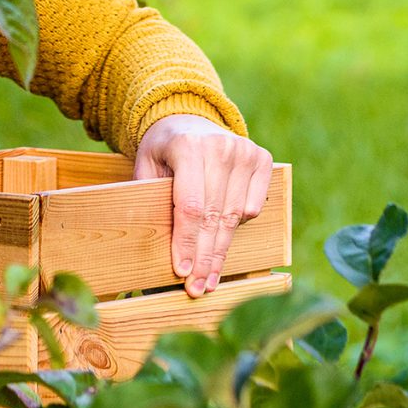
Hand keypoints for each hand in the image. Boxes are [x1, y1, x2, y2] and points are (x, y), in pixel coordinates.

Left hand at [134, 114, 271, 297]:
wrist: (189, 118)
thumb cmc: (164, 150)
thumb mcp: (146, 166)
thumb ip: (149, 197)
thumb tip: (153, 245)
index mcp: (187, 146)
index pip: (190, 206)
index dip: (187, 242)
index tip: (182, 272)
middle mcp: (220, 146)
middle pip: (214, 216)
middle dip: (205, 257)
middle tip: (197, 288)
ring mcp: (244, 151)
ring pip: (235, 216)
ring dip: (222, 252)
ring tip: (210, 278)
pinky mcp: (262, 158)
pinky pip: (254, 206)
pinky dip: (239, 226)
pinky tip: (223, 242)